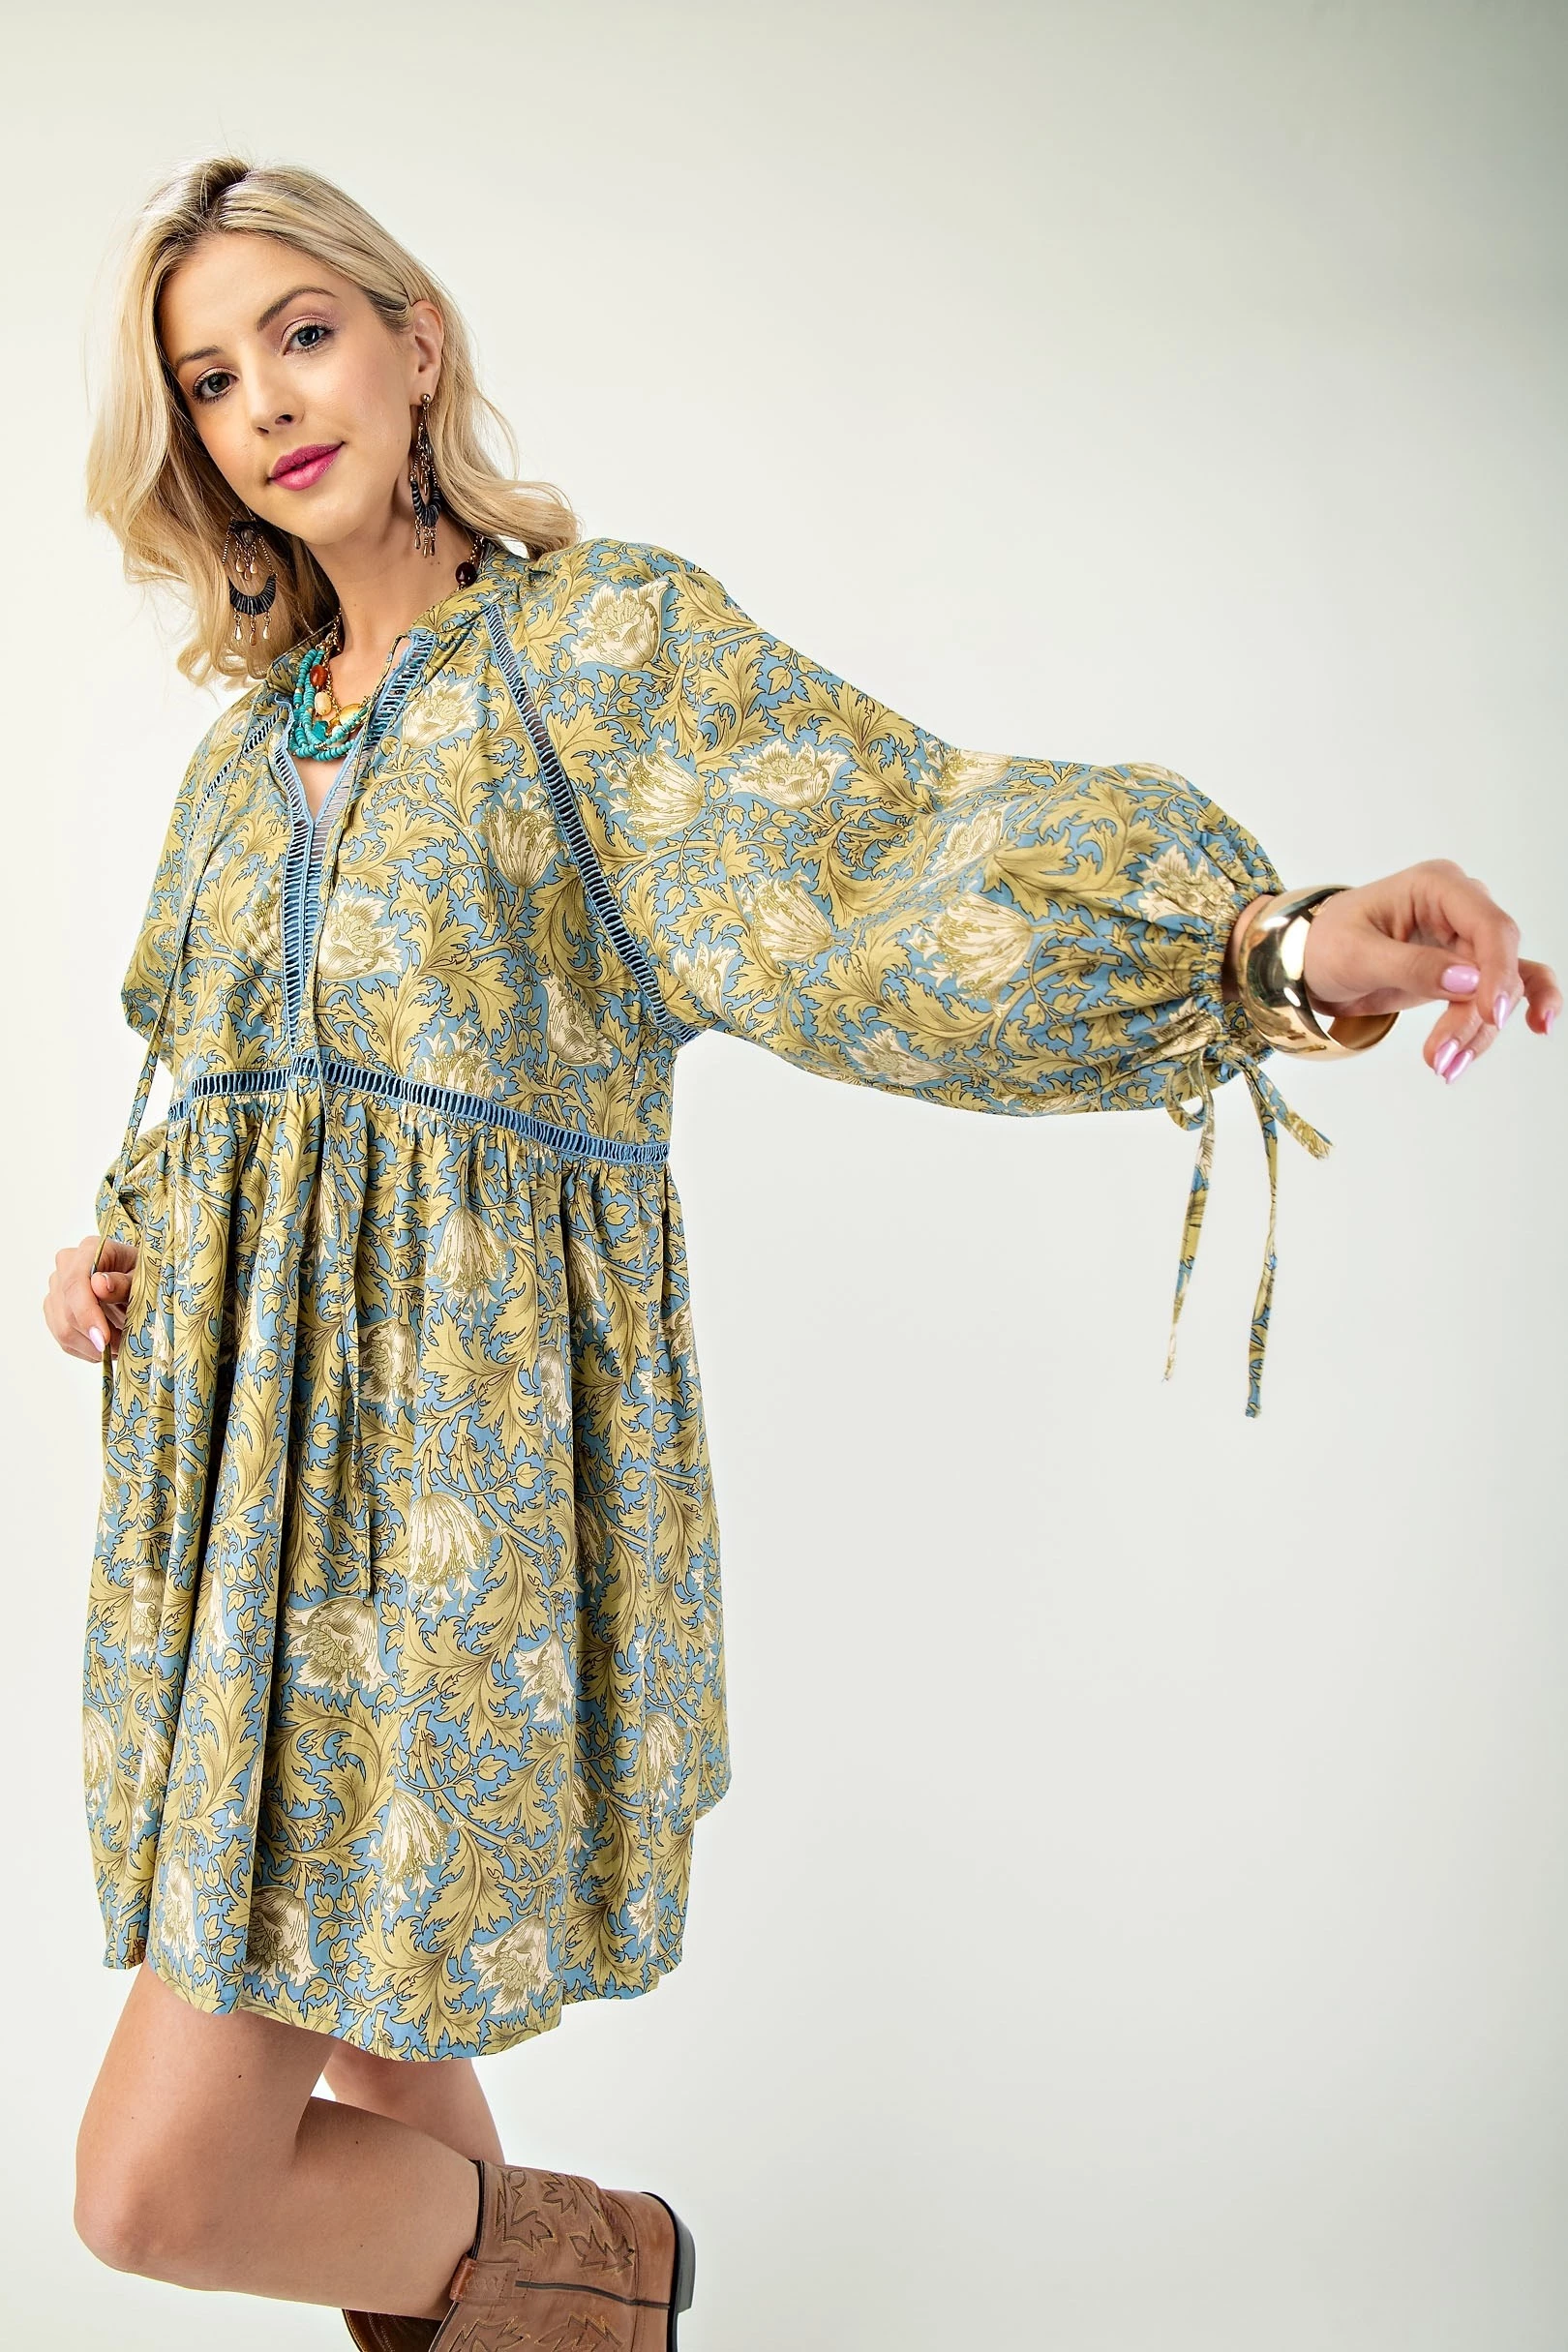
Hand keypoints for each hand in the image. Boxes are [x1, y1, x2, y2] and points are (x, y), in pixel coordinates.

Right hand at [44, 1234, 138, 1363]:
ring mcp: (57, 1287)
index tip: (103, 1338)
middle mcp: (66, 1266)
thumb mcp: (144, 1277)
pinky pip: (63, 1338)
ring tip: (119, 1346)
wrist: (137, 1280)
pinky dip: (86, 1349)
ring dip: (92, 1346)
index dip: (87, 1313)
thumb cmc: (144, 1274)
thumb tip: (99, 1285)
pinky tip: (106, 1347)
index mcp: (89, 1250)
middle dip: (94, 1335)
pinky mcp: (55, 1308)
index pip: (76, 1283)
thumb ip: (123, 1282)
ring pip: (62, 1328)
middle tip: (123, 1346)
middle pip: (67, 1309)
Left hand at [1228, 863, 1558, 1080]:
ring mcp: (1465, 938)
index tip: (1492, 1013)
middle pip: (1496, 963)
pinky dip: (1495, 1022)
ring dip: (1479, 1031)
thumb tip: (1468, 981)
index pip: (1489, 925)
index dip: (1498, 971)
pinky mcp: (1464, 969)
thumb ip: (1412, 966)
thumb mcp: (1356, 955)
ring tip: (1444, 1068)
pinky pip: (1498, 993)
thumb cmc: (1325, 944)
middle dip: (1477, 1015)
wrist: (1309, 962)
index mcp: (1436, 886)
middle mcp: (1460, 907)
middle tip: (1443, 1058)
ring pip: (1499, 988)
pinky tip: (1526, 1034)